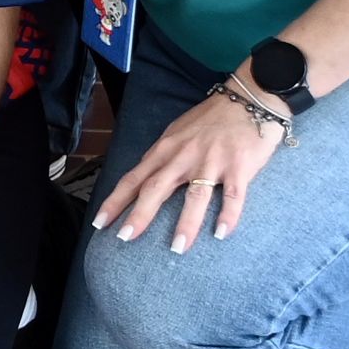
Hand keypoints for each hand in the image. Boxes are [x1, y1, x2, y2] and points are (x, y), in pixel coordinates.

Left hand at [92, 86, 292, 251]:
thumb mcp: (178, 133)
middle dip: (139, 215)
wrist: (248, 99)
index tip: (99, 222)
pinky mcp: (239, 166)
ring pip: (194, 195)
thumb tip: (145, 181)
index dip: (116, 201)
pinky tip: (221, 233)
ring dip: (186, 223)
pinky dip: (227, 215)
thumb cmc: (211, 119)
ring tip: (177, 248)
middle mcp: (183, 156)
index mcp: (166, 149)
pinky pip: (233, 195)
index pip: (134, 178)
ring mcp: (211, 161)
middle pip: (156, 188)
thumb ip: (163, 158)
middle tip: (125, 239)